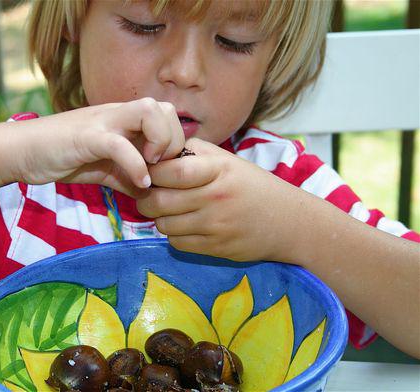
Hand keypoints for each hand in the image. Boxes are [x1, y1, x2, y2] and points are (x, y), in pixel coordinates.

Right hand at [4, 98, 184, 196]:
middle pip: (165, 107)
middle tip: (159, 166)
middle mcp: (117, 114)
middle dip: (173, 140)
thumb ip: (126, 177)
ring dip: (159, 141)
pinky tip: (139, 182)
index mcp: (123, 119)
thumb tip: (147, 192)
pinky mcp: (87, 137)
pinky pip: (120, 144)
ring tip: (150, 166)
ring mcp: (102, 122)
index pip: (166, 114)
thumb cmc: (62, 157)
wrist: (22, 152)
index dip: (174, 141)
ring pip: (149, 111)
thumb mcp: (103, 170)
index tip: (164, 168)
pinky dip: (136, 165)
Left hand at [137, 138, 302, 261]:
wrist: (289, 222)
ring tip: (169, 210)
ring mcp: (215, 226)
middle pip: (159, 202)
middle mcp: (215, 198)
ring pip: (164, 225)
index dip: (152, 172)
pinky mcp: (215, 248)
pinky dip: (174, 235)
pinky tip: (185, 226)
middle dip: (146, 198)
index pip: (171, 171)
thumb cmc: (254, 186)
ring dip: (160, 218)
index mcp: (218, 170)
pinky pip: (177, 243)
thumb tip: (159, 153)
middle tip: (149, 194)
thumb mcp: (229, 161)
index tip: (149, 172)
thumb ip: (195, 152)